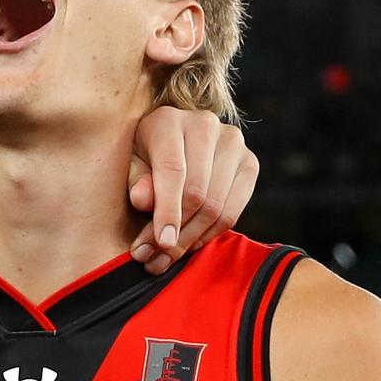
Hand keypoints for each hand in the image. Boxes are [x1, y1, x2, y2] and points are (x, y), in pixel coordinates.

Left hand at [127, 108, 258, 273]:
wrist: (174, 140)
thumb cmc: (144, 155)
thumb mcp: (130, 164)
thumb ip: (136, 181)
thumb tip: (144, 200)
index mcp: (168, 120)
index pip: (173, 170)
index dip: (167, 210)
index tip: (160, 243)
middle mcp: (205, 125)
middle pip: (197, 193)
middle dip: (175, 232)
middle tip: (153, 259)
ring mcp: (232, 143)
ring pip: (217, 206)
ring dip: (191, 239)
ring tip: (165, 258)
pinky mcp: (249, 163)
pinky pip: (233, 211)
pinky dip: (210, 234)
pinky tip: (189, 244)